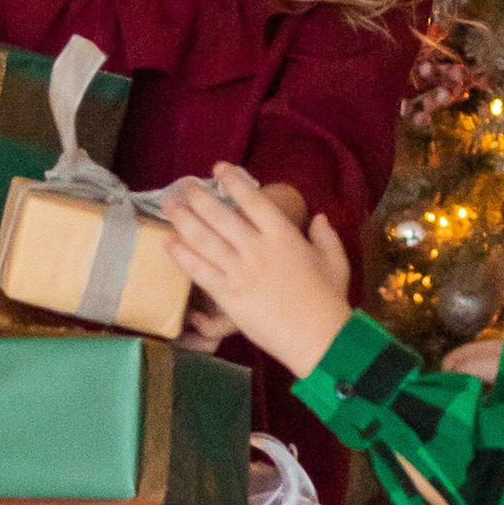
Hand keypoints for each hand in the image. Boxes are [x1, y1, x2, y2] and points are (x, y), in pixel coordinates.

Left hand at [160, 168, 354, 379]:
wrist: (317, 336)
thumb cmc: (328, 300)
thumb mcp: (335, 261)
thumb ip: (325, 236)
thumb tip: (318, 217)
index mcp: (283, 235)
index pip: (252, 200)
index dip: (233, 181)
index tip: (218, 168)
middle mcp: (257, 248)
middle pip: (220, 215)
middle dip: (198, 197)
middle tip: (184, 185)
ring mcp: (240, 271)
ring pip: (204, 239)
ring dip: (183, 219)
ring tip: (169, 205)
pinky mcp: (228, 295)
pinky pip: (199, 271)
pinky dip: (182, 255)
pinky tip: (168, 243)